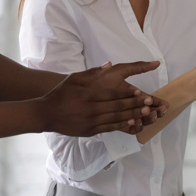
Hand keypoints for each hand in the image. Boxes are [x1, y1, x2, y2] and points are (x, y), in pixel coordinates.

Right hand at [39, 61, 164, 136]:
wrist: (46, 114)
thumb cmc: (61, 94)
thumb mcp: (74, 78)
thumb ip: (93, 73)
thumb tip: (109, 64)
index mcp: (88, 94)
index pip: (111, 93)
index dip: (127, 93)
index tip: (140, 91)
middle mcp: (90, 108)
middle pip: (117, 106)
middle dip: (135, 105)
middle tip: (150, 103)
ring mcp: (91, 121)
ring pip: (116, 118)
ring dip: (133, 116)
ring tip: (147, 113)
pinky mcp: (90, 130)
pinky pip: (110, 128)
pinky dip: (123, 126)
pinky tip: (134, 124)